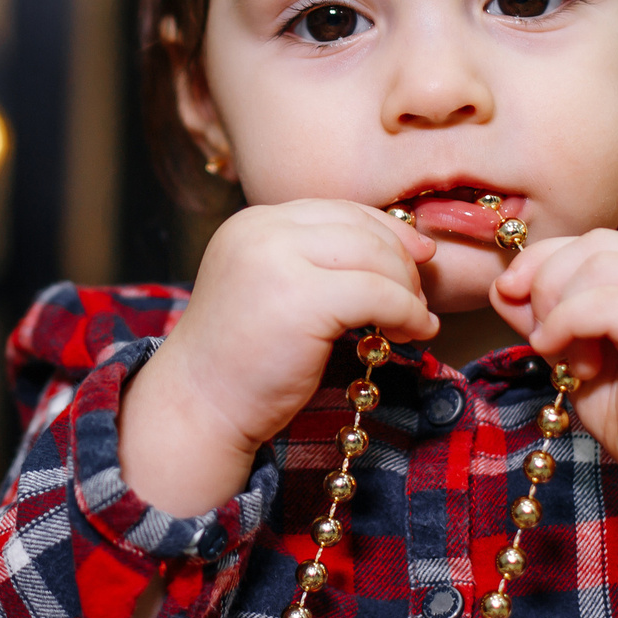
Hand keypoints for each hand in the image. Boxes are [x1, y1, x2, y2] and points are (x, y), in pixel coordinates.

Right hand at [121, 201, 435, 516]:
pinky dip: (408, 313)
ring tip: (416, 319)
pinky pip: (379, 295)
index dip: (387, 229)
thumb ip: (316, 262)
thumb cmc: (242, 361)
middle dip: (402, 261)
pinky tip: (415, 332)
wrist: (198, 408)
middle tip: (419, 297)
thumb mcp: (275, 289)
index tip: (419, 255)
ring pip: (375, 256)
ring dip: (408, 289)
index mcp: (253, 223)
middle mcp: (261, 230)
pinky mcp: (301, 299)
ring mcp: (278, 260)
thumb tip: (403, 247)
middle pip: (360, 227)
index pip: (338, 209)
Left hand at [493, 230, 617, 588]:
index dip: (542, 261)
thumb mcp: (576, 355)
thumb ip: (547, 316)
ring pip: (595, 265)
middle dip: (545, 283)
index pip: (591, 241)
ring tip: (566, 359)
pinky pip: (602, 301)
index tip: (512, 298)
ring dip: (558, 310)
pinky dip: (568, 326)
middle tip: (543, 339)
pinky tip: (573, 365)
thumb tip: (502, 284)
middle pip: (591, 245)